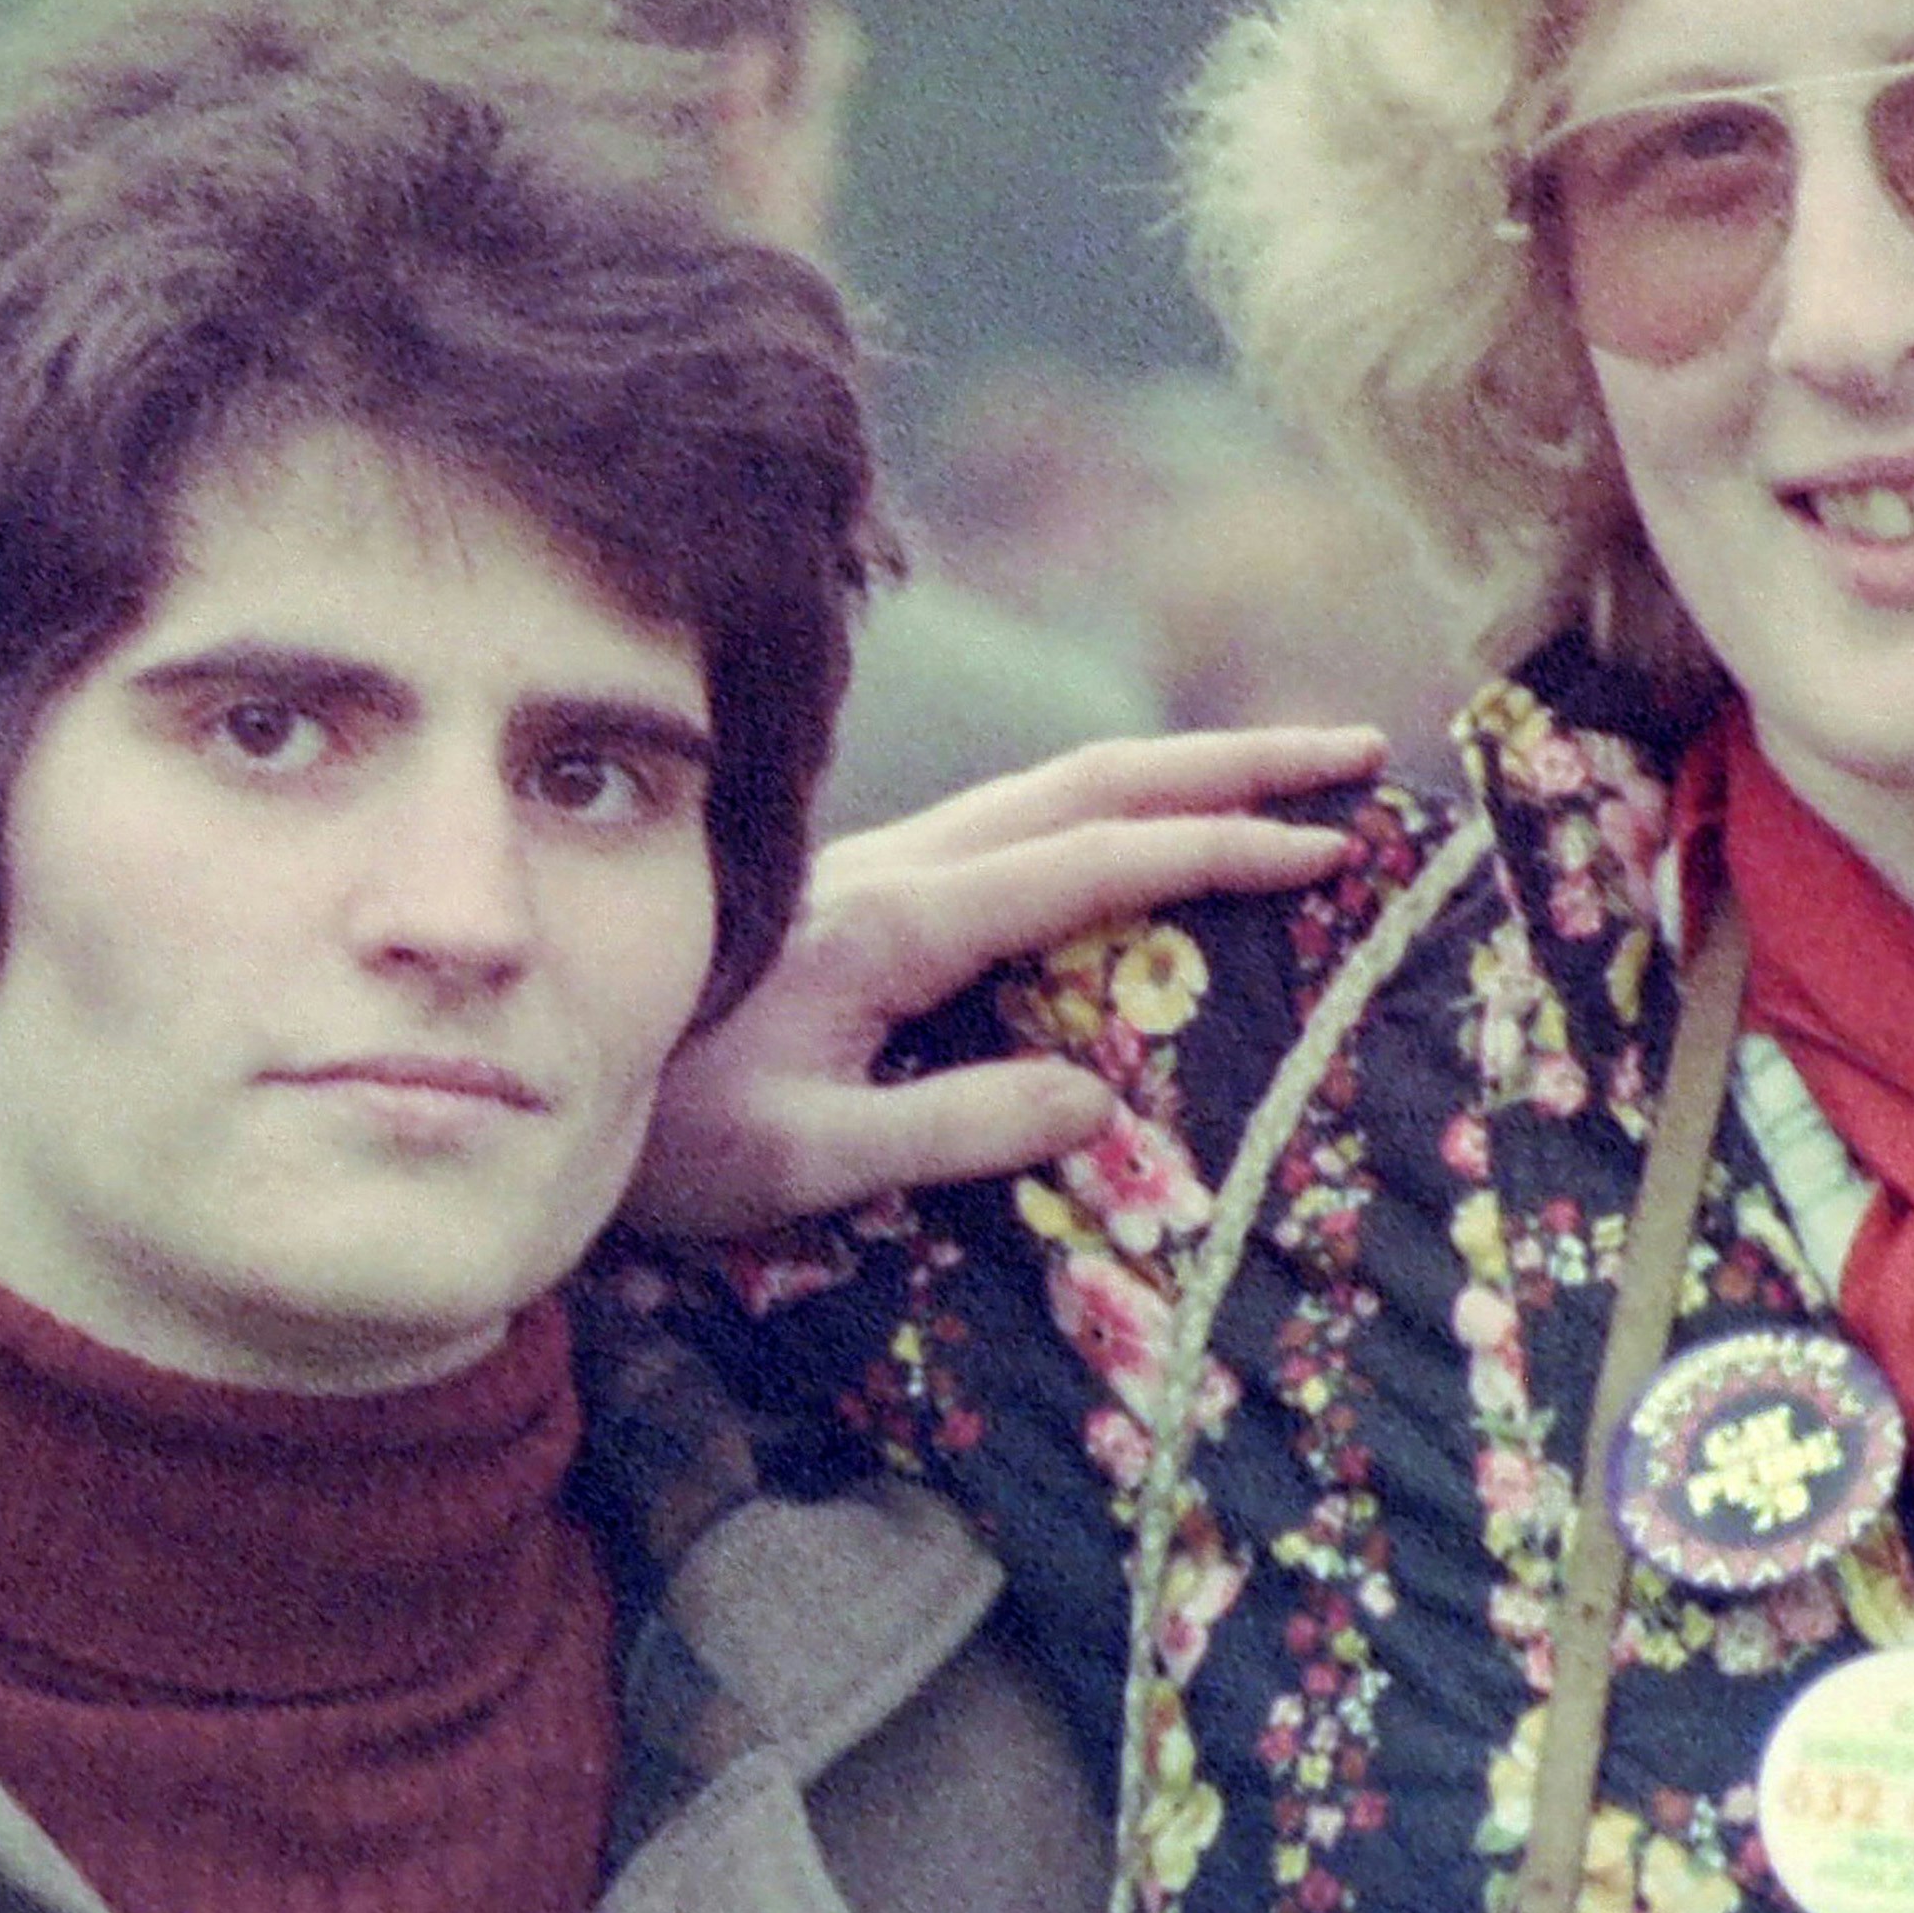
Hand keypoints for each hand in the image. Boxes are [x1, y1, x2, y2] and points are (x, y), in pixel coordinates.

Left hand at [623, 723, 1382, 1238]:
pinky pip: (1018, 832)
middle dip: (1230, 762)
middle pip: (1091, 782)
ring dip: (1178, 774)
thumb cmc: (668, 1134)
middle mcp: (897, 871)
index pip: (1088, 861)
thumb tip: (1097, 1104)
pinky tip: (1147, 840)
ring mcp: (882, 873)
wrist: (552, 1076)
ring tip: (1290, 775)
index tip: (1329, 844)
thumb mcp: (801, 1158)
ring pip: (1055, 791)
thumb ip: (943, 1132)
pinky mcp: (867, 898)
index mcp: (897, 922)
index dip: (1216, 845)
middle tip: (1361, 754)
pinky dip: (1113, 815)